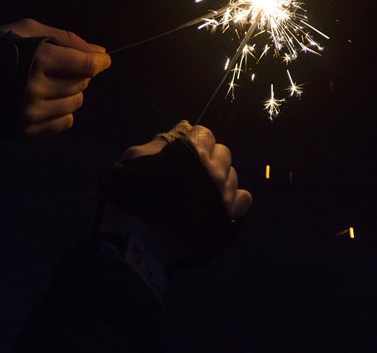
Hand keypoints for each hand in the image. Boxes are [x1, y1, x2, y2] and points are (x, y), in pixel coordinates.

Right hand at [0, 18, 111, 138]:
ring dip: (68, 93)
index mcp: (35, 59)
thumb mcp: (26, 30)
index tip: (102, 60)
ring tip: (46, 84)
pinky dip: (60, 112)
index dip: (99, 62)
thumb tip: (101, 55)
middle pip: (82, 84)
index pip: (86, 66)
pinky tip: (42, 101)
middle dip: (76, 74)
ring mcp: (27, 114)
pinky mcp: (22, 133)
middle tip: (55, 68)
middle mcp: (32, 89)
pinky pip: (65, 123)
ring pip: (76, 104)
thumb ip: (68, 40)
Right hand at [121, 121, 252, 220]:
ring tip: (202, 191)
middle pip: (223, 152)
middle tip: (191, 172)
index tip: (183, 152)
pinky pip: (244, 198)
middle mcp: (214, 170)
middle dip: (208, 157)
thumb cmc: (131, 197)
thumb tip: (180, 130)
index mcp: (193, 152)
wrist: (138, 245)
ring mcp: (224, 195)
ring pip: (232, 175)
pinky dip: (234, 198)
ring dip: (219, 178)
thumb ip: (159, 142)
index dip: (193, 141)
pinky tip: (219, 204)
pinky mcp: (229, 218)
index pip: (205, 133)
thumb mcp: (134, 158)